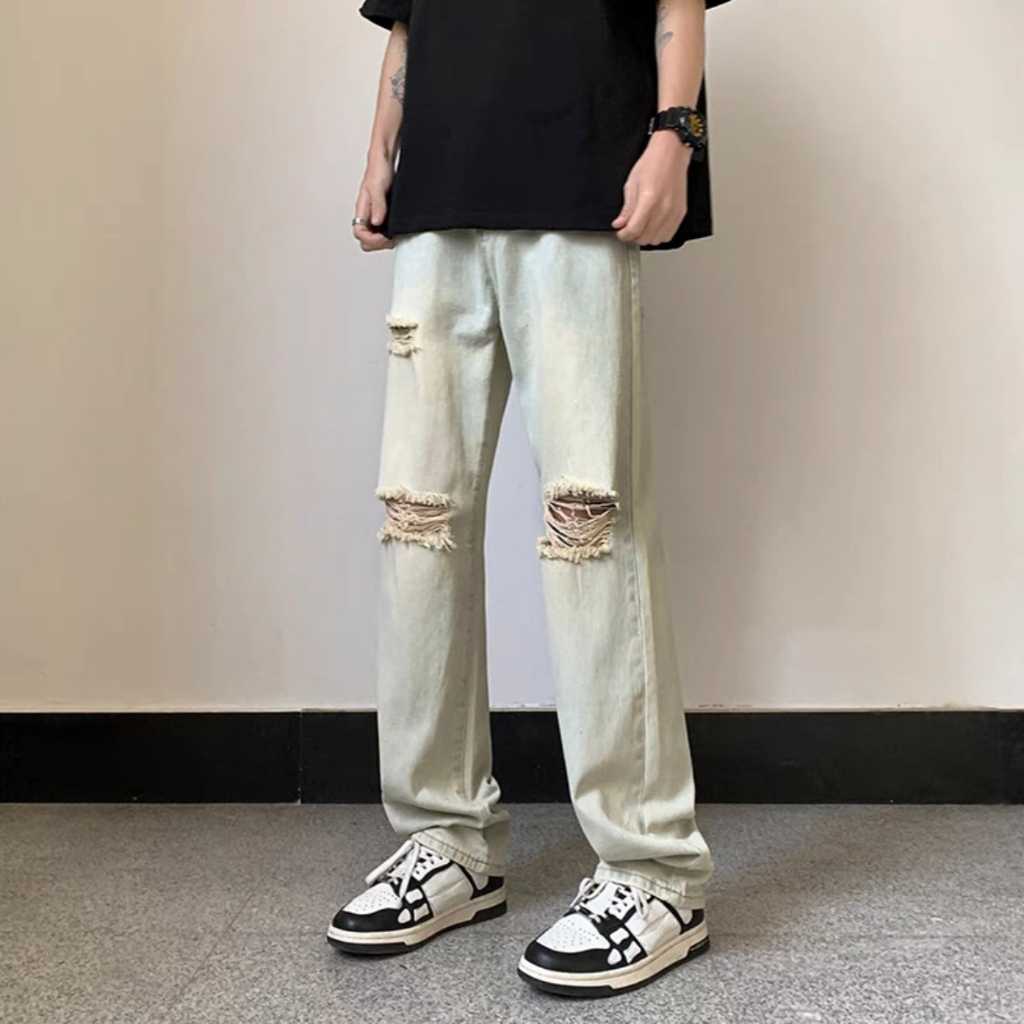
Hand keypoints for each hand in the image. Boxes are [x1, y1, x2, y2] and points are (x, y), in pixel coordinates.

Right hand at [353, 153, 395, 251]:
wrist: (385, 160)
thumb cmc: (378, 169)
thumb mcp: (377, 186)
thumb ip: (378, 205)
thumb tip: (377, 222)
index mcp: (362, 210)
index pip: (359, 233)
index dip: (371, 239)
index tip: (385, 236)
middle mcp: (367, 216)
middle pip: (365, 241)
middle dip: (378, 244)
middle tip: (391, 239)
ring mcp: (375, 217)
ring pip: (375, 239)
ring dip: (385, 241)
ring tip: (395, 235)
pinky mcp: (384, 215)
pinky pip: (384, 231)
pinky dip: (391, 234)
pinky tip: (398, 230)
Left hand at [612, 131, 691, 245]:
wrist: (671, 153)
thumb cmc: (653, 164)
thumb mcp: (631, 185)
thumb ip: (626, 209)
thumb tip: (620, 224)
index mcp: (649, 200)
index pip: (634, 230)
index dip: (623, 235)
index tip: (621, 233)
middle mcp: (664, 209)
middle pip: (645, 238)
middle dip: (634, 236)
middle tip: (629, 228)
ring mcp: (674, 212)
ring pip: (657, 239)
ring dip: (647, 237)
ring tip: (642, 227)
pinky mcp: (681, 213)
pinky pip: (669, 234)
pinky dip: (659, 234)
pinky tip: (653, 226)